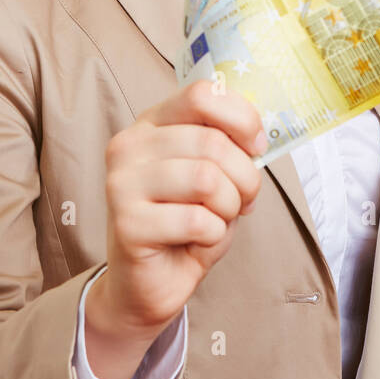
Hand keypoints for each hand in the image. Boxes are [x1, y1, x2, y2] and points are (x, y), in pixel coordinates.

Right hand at [92, 79, 265, 342]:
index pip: (202, 94)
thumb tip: (257, 138)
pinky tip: (198, 242)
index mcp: (151, 123)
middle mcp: (129, 146)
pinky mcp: (126, 223)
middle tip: (243, 201)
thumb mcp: (214, 175)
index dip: (242, 119)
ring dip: (229, 207)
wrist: (148, 284)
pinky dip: (214, 235)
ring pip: (206, 179)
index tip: (257, 148)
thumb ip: (228, 147)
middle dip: (245, 177)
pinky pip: (196, 220)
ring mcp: (121, 183)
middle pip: (212, 142)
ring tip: (218, 220)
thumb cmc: (186, 224)